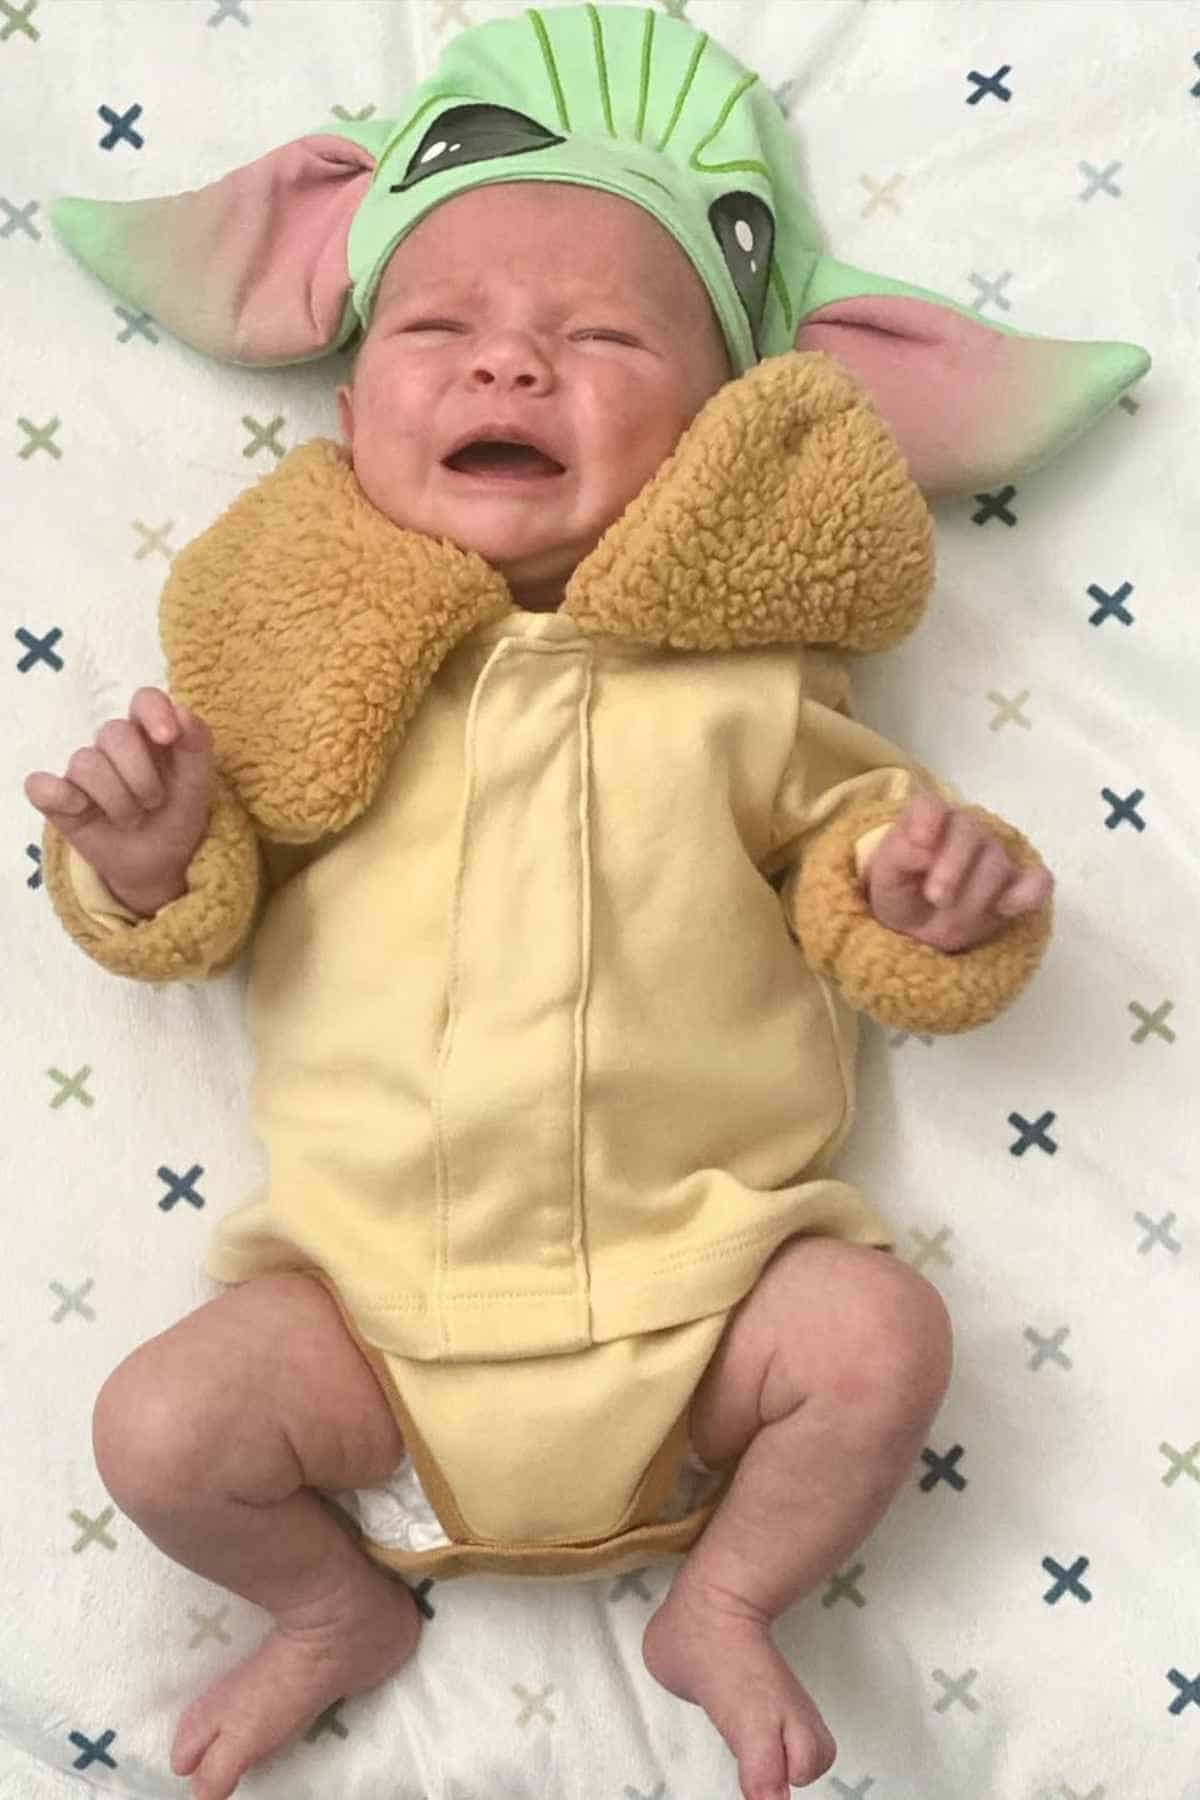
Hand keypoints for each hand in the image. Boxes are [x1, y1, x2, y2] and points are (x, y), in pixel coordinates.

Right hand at [25, 687, 213, 917]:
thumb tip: (183, 712)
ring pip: (86, 763)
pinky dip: (61, 797)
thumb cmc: (176, 815)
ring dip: (118, 801)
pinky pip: (41, 786)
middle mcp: (113, 745)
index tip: (168, 737)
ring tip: (133, 819)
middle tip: (154, 803)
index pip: (144, 700)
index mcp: (149, 733)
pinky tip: (81, 809)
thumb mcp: (197, 784)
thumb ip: (196, 745)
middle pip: (114, 733)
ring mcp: (82, 770)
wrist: (161, 863)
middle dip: (141, 776)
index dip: (154, 711)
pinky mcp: (56, 797)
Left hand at [865, 791, 1052, 953]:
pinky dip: (1029, 893)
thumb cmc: (898, 892)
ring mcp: (994, 855)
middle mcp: (964, 830)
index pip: (930, 805)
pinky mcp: (1017, 883)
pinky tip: (1007, 908)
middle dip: (953, 866)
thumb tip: (925, 846)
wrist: (916, 926)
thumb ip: (899, 854)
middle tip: (936, 897)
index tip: (921, 842)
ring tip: (949, 917)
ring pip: (996, 864)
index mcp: (928, 820)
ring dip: (973, 896)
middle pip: (970, 832)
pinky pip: (1038, 881)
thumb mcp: (885, 876)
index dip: (929, 818)